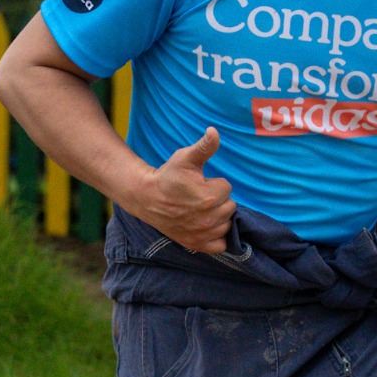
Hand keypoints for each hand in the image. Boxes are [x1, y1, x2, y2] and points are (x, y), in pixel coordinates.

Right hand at [135, 127, 235, 253]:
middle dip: (218, 200)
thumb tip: (214, 131)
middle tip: (200, 196)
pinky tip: (206, 226)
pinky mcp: (197, 245)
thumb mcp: (185, 158)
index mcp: (211, 196)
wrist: (146, 197)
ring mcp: (203, 234)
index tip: (200, 183)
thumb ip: (204, 146)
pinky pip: (220, 245)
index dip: (214, 183)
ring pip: (226, 225)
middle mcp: (209, 218)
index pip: (227, 188)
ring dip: (218, 218)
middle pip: (230, 207)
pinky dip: (216, 237)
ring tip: (202, 210)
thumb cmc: (168, 176)